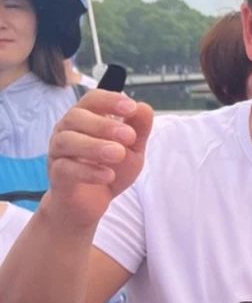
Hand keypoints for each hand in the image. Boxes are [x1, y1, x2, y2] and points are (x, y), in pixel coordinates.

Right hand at [46, 90, 152, 226]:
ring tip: (118, 154)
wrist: (91, 203)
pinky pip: (65, 168)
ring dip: (94, 146)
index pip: (92, 99)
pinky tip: (107, 175)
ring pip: (67, 140)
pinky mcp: (56, 175)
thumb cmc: (110, 168)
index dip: (110, 100)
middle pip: (75, 117)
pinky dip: (88, 171)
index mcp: (86, 118)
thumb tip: (144, 107)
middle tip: (129, 137)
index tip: (131, 108)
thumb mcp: (132, 149)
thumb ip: (139, 129)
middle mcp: (67, 131)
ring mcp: (58, 152)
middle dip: (103, 125)